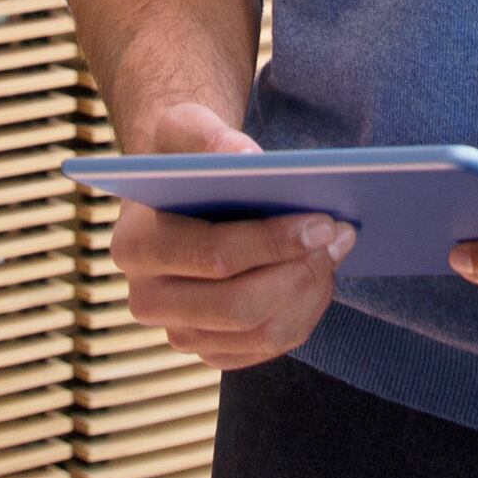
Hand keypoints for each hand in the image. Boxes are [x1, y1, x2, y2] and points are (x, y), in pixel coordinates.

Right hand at [106, 102, 351, 372]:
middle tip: (342, 235)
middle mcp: (148, 300)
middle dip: (300, 273)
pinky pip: (268, 345)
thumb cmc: (185, 155)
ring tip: (338, 248)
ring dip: (310, 292)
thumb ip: (212, 138)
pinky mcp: (211, 349)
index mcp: (135, 246)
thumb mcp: (188, 128)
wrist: (177, 189)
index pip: (212, 257)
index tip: (324, 222)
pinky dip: (304, 312)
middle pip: (238, 308)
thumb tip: (249, 157)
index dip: (273, 243)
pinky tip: (320, 272)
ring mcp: (179, 332)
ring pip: (261, 333)